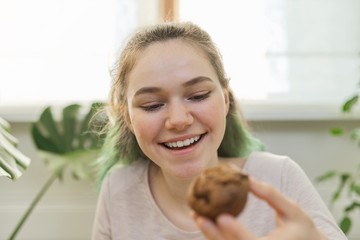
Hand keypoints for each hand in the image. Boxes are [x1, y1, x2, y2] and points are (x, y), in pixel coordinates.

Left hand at [192, 178, 327, 239]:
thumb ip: (272, 195)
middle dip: (214, 233)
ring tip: (196, 216)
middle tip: (199, 217)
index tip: (221, 217)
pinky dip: (215, 236)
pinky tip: (205, 222)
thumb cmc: (302, 230)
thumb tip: (248, 179)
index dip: (236, 231)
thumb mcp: (293, 211)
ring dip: (210, 235)